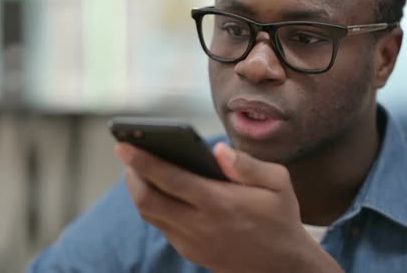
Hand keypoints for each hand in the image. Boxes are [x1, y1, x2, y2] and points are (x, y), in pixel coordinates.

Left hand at [116, 142, 343, 272]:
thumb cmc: (280, 217)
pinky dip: (154, 206)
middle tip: (128, 154)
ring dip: (139, 191)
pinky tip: (159, 190)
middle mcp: (200, 225)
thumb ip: (247, 164)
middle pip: (147, 200)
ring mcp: (192, 242)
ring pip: (149, 215)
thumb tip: (217, 150)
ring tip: (139, 169)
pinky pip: (162, 226)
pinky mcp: (190, 252)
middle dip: (131, 175)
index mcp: (220, 203)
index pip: (171, 179)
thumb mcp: (278, 183)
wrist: (283, 266)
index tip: (123, 145)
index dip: (143, 161)